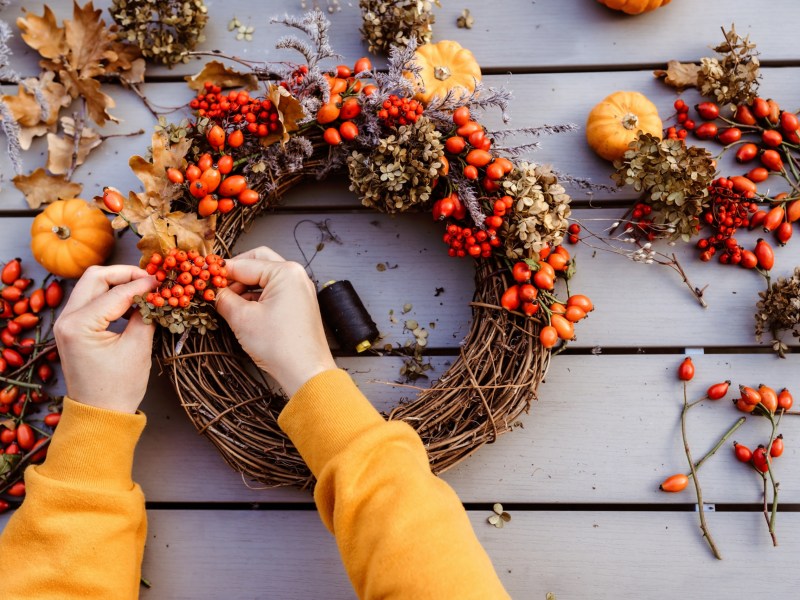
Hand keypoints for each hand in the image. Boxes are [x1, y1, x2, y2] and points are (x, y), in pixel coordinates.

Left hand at [54, 265, 156, 413]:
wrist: (99, 414)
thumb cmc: (119, 387)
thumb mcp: (138, 348)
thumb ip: (146, 314)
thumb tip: (155, 292)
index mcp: (79, 324)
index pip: (116, 292)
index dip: (142, 284)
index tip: (163, 281)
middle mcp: (66, 319)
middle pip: (95, 277)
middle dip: (125, 274)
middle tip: (150, 278)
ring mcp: (66, 323)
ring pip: (91, 285)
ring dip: (117, 283)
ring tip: (143, 289)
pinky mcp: (72, 328)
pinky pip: (91, 300)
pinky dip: (110, 296)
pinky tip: (131, 303)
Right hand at [215, 247, 335, 396]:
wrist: (305, 372)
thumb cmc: (281, 346)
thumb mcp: (242, 318)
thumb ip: (223, 299)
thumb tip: (212, 291)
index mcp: (286, 272)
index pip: (244, 264)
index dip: (221, 272)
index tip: (203, 277)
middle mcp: (296, 276)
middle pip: (258, 262)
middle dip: (235, 274)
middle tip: (217, 287)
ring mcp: (300, 290)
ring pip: (265, 277)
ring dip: (245, 286)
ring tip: (227, 302)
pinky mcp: (299, 304)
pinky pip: (274, 291)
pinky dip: (257, 296)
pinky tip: (242, 309)